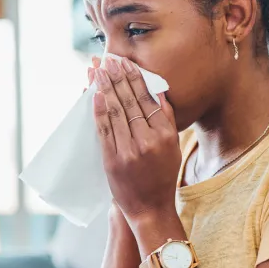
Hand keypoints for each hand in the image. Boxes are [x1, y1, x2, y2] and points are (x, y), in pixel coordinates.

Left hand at [92, 56, 180, 224]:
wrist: (150, 208)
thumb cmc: (163, 176)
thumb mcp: (173, 146)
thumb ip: (167, 118)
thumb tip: (159, 91)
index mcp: (165, 135)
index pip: (147, 100)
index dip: (136, 79)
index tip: (127, 63)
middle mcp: (148, 141)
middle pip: (130, 101)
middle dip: (118, 77)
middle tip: (110, 59)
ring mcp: (128, 150)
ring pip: (115, 112)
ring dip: (106, 88)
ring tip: (100, 69)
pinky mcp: (112, 160)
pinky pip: (104, 130)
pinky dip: (99, 110)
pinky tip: (95, 94)